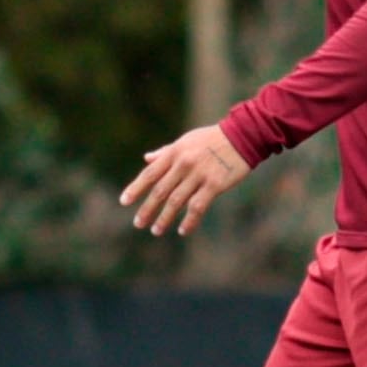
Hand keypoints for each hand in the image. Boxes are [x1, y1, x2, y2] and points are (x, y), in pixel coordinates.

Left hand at [120, 124, 248, 236]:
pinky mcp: (214, 184)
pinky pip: (198, 206)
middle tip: (138, 224)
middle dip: (147, 209)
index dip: (136, 189)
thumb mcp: (185, 141)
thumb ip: (165, 152)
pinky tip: (183, 231)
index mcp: (174, 153)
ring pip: (176, 201)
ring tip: (156, 230)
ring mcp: (198, 174)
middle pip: (160, 191)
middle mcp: (183, 164)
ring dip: (164, 218)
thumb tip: (146, 158)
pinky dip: (189, 221)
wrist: (243, 135)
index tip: (124, 202)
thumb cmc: (212, 138)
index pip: (150, 173)